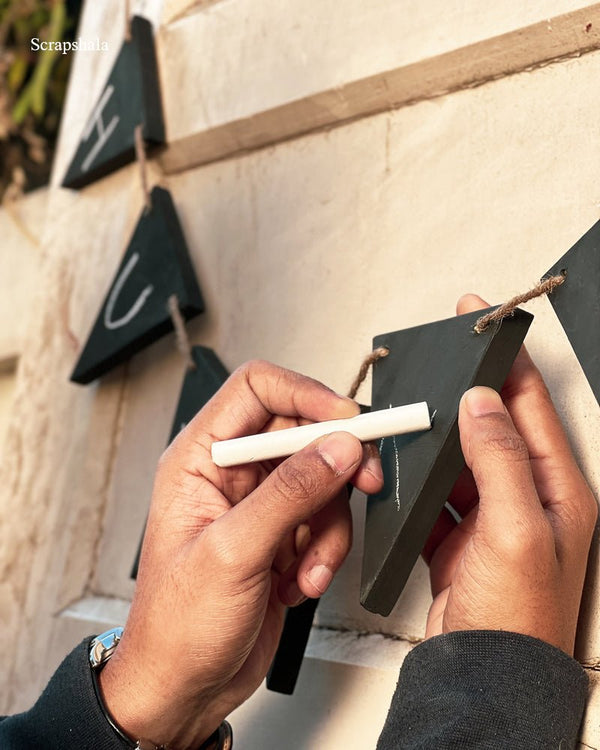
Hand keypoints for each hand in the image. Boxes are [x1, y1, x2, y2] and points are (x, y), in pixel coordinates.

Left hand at [98, 360, 382, 748]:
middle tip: (364, 482)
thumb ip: (290, 493)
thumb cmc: (176, 626)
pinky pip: (325, 520)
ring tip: (309, 565)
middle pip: (301, 432)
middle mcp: (231, 474)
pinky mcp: (282, 535)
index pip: (258, 389)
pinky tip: (299, 582)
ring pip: (322, 479)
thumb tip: (336, 446)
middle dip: (335, 463)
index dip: (306, 393)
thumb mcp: (233, 552)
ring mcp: (259, 505)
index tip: (347, 419)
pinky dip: (325, 551)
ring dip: (329, 525)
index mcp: (200, 458)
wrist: (184, 687)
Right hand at [423, 294, 596, 654]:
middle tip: (437, 366)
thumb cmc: (518, 615)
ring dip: (438, 439)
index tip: (480, 320)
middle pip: (492, 422)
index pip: (529, 402)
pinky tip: (408, 474)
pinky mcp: (461, 534)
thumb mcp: (516, 529)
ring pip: (460, 455)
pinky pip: (438, 491)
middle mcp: (526, 494)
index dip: (504, 356)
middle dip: (463, 393)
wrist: (483, 673)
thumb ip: (500, 459)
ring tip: (415, 421)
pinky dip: (421, 480)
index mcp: (556, 485)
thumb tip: (482, 403)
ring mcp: (492, 514)